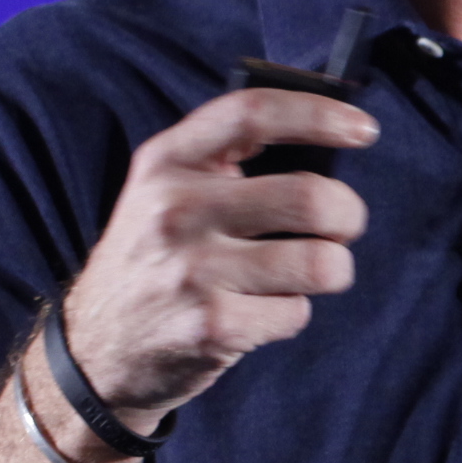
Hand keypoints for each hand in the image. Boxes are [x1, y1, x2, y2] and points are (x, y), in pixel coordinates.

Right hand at [58, 87, 376, 423]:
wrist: (98, 348)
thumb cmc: (157, 260)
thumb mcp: (167, 194)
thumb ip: (227, 164)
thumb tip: (326, 149)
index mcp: (167, 161)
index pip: (252, 114)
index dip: (319, 114)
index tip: (363, 129)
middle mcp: (174, 209)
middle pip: (311, 197)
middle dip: (348, 215)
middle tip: (340, 227)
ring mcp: (192, 270)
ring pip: (321, 262)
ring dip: (333, 270)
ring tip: (307, 272)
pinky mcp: (212, 326)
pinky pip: (297, 312)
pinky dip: (292, 313)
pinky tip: (259, 311)